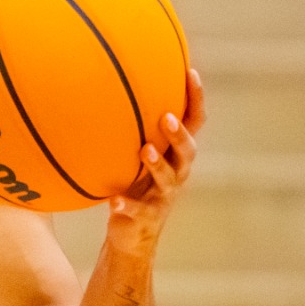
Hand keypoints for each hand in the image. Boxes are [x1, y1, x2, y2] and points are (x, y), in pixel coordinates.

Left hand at [106, 68, 204, 257]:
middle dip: (179, 134)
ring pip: (168, 179)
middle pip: (188, 150)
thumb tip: (108, 81)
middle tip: (166, 118)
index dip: (196, 99)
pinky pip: (138, 211)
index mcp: (176, 153)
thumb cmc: (135, 183)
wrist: (133, 233)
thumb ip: (132, 126)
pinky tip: (114, 201)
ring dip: (157, 164)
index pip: (194, 122)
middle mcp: (177, 172)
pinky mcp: (147, 218)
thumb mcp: (136, 153)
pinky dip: (127, 205)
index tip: (191, 72)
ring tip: (145, 151)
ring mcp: (164, 196)